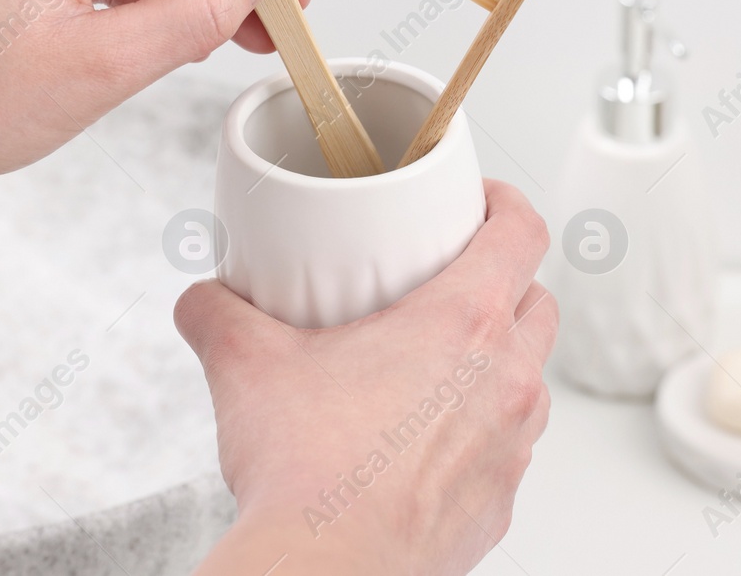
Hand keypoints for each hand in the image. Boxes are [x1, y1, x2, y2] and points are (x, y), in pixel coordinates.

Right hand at [177, 181, 556, 575]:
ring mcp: (512, 446)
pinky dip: (479, 429)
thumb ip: (219, 314)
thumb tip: (202, 301)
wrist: (326, 571)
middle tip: (450, 282)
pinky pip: (507, 446)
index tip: (480, 202)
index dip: (505, 204)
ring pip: (530, 378)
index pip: (521, 233)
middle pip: (538, 302)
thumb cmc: (308, 473)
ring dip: (497, 360)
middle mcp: (506, 380)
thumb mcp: (247, 366)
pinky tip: (423, 438)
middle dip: (505, 283)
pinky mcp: (500, 502)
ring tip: (434, 362)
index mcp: (464, 323)